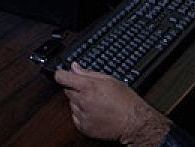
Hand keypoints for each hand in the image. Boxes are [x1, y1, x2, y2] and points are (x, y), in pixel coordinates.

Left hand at [54, 63, 171, 146]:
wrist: (133, 123)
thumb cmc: (125, 101)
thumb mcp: (109, 80)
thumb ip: (88, 73)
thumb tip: (74, 67)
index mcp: (88, 87)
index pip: (62, 77)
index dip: (61, 74)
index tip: (62, 74)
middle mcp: (83, 101)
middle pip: (66, 91)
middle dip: (74, 89)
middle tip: (89, 90)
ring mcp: (82, 115)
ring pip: (71, 104)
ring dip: (78, 102)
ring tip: (95, 103)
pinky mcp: (83, 127)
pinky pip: (75, 117)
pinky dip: (81, 114)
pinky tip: (94, 112)